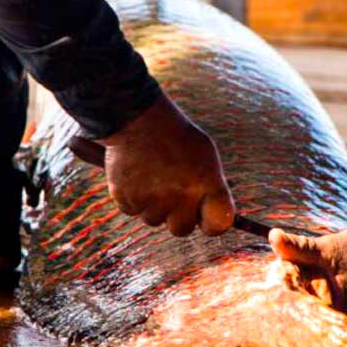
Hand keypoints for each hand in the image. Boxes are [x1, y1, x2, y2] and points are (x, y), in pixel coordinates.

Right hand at [97, 94, 235, 236]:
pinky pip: (132, 210)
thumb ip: (210, 188)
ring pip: (154, 220)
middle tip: (171, 193)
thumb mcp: (204, 154)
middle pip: (182, 229)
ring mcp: (152, 199)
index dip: (212, 224)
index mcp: (206, 182)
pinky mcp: (127, 198)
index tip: (205, 219)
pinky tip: (135, 174)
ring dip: (153, 205)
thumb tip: (213, 219)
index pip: (219, 224)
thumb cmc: (175, 135)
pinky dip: (132, 197)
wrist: (137, 117)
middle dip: (177, 216)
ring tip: (151, 176)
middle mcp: (181, 195)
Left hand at [270, 211, 346, 339]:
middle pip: (335, 334)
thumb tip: (273, 235)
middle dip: (325, 322)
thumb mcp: (327, 247)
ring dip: (343, 323)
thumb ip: (298, 248)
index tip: (302, 313)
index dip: (308, 322)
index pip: (317, 329)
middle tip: (320, 305)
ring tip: (339, 304)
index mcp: (346, 312)